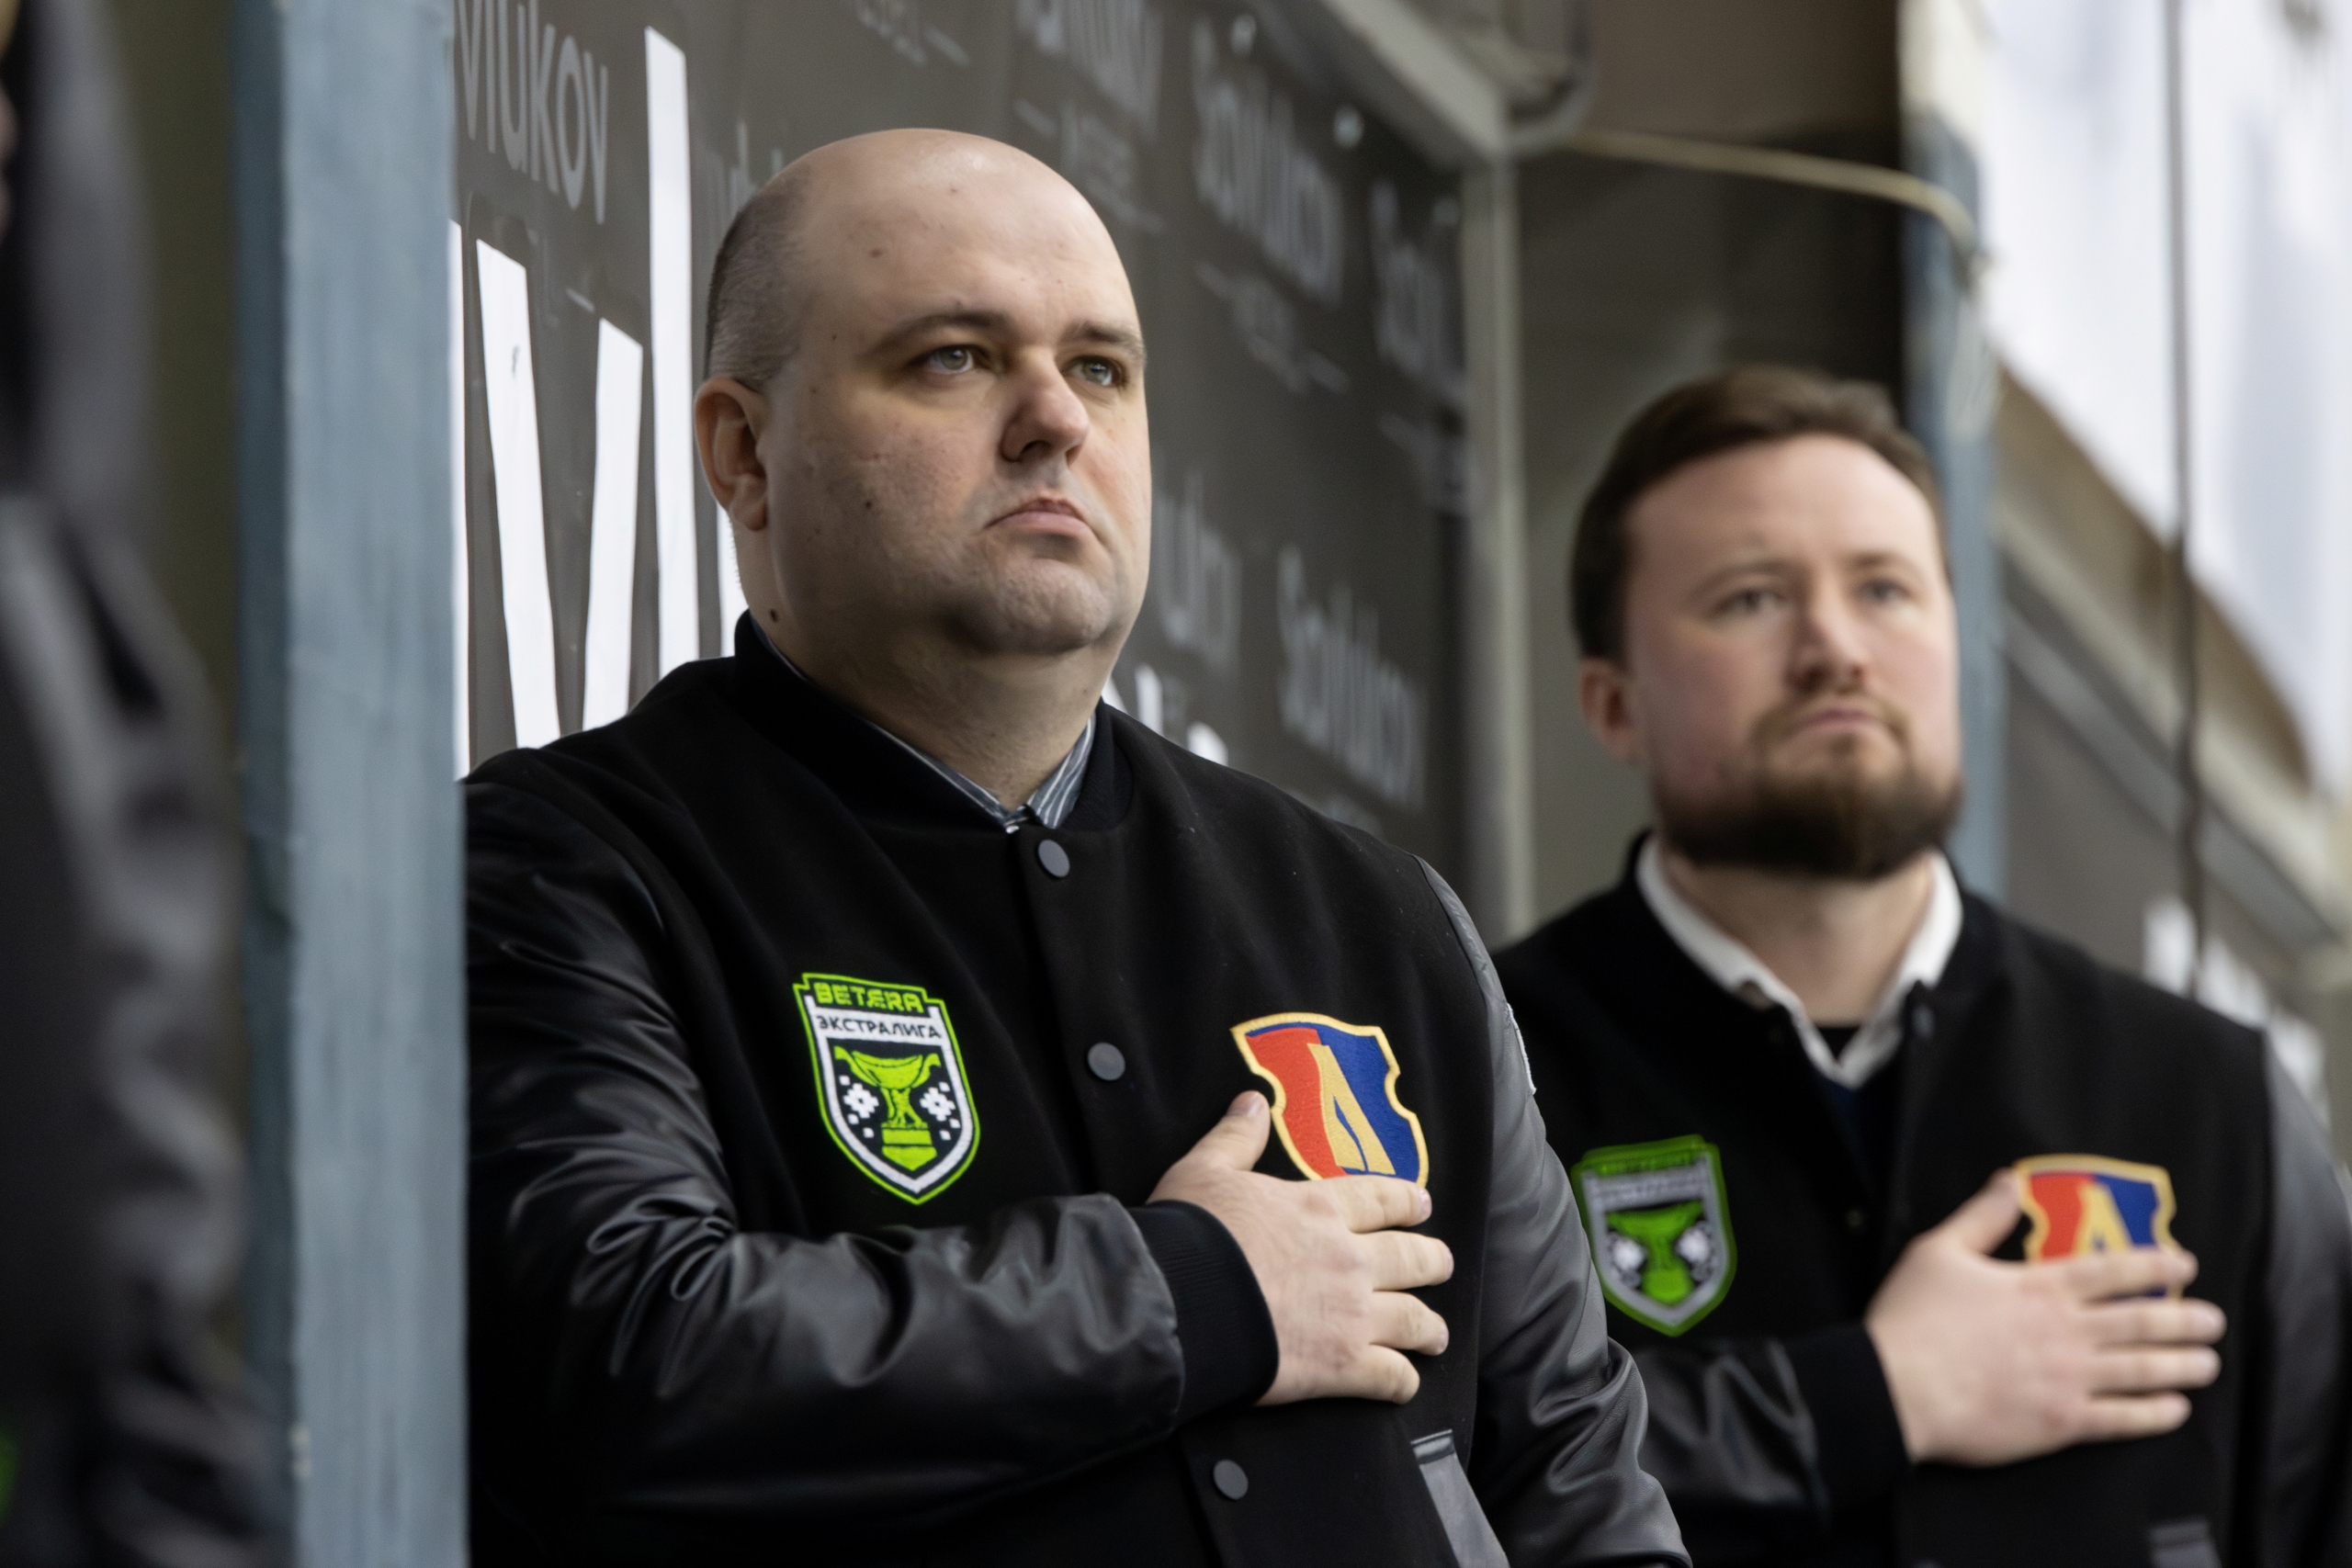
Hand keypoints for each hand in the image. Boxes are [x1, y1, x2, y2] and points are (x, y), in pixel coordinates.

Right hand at [1149, 1091, 1452, 1404]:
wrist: (1182, 1303)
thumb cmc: (1192, 1235)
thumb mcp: (1205, 1170)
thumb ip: (1235, 1138)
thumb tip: (1251, 1102)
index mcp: (1321, 1208)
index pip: (1382, 1200)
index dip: (1408, 1203)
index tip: (1422, 1206)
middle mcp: (1350, 1258)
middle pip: (1413, 1258)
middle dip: (1433, 1262)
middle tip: (1441, 1265)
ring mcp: (1353, 1313)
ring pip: (1414, 1319)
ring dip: (1429, 1327)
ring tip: (1436, 1333)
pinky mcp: (1344, 1365)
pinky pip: (1392, 1377)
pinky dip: (1403, 1382)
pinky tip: (1405, 1383)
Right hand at [1865, 1171, 2224, 1465]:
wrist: (1897, 1389)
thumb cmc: (1913, 1319)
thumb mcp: (1939, 1251)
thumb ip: (1982, 1216)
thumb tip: (2010, 1181)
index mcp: (2040, 1287)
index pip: (2111, 1271)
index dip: (2153, 1264)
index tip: (2185, 1263)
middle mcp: (2066, 1331)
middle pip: (2140, 1321)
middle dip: (2184, 1319)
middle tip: (2214, 1320)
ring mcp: (2069, 1379)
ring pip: (2142, 1369)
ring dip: (2181, 1365)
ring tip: (2208, 1362)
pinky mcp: (2061, 1422)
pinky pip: (2121, 1419)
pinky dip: (2154, 1414)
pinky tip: (2175, 1409)